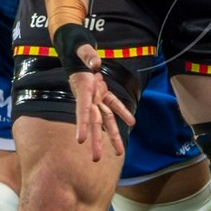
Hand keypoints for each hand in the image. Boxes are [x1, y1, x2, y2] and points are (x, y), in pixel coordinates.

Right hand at [69, 47, 135, 163]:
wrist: (78, 55)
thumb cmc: (78, 52)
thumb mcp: (82, 51)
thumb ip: (88, 56)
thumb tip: (95, 62)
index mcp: (83, 90)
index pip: (82, 111)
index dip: (82, 125)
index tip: (80, 140)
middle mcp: (89, 98)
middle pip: (94, 123)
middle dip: (96, 141)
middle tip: (96, 159)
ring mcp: (96, 98)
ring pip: (106, 120)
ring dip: (113, 136)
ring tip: (119, 153)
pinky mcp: (103, 94)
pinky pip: (114, 105)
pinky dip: (123, 113)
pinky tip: (132, 124)